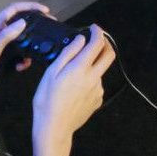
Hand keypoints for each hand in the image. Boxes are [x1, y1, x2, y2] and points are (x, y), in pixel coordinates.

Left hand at [0, 1, 49, 103]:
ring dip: (28, 47)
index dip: (30, 7)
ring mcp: (0, 44)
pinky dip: (22, 59)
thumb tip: (23, 22)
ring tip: (31, 56)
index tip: (45, 11)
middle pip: (19, 23)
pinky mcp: (2, 56)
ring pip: (20, 40)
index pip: (14, 9)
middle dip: (33, 27)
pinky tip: (21, 66)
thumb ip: (7, 34)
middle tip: (46, 30)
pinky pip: (18, 53)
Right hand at [31, 24, 115, 153]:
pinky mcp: (98, 100)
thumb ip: (68, 54)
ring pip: (101, 70)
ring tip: (75, 70)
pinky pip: (97, 84)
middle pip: (109, 55)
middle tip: (96, 40)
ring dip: (94, 64)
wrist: (54, 128)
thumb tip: (80, 39)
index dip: (97, 32)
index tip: (93, 28)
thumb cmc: (47, 100)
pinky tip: (76, 87)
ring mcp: (98, 90)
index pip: (97, 44)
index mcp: (81, 68)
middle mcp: (94, 77)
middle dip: (105, 43)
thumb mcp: (51, 73)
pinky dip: (90, 79)